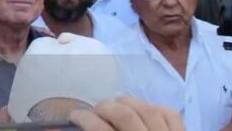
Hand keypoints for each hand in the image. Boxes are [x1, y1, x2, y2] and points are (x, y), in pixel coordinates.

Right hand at [69, 96, 184, 130]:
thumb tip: (60, 128)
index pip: (101, 129)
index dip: (84, 118)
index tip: (74, 116)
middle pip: (125, 114)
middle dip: (104, 107)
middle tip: (93, 112)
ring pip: (148, 109)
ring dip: (127, 103)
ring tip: (115, 107)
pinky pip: (171, 114)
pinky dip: (156, 108)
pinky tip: (144, 111)